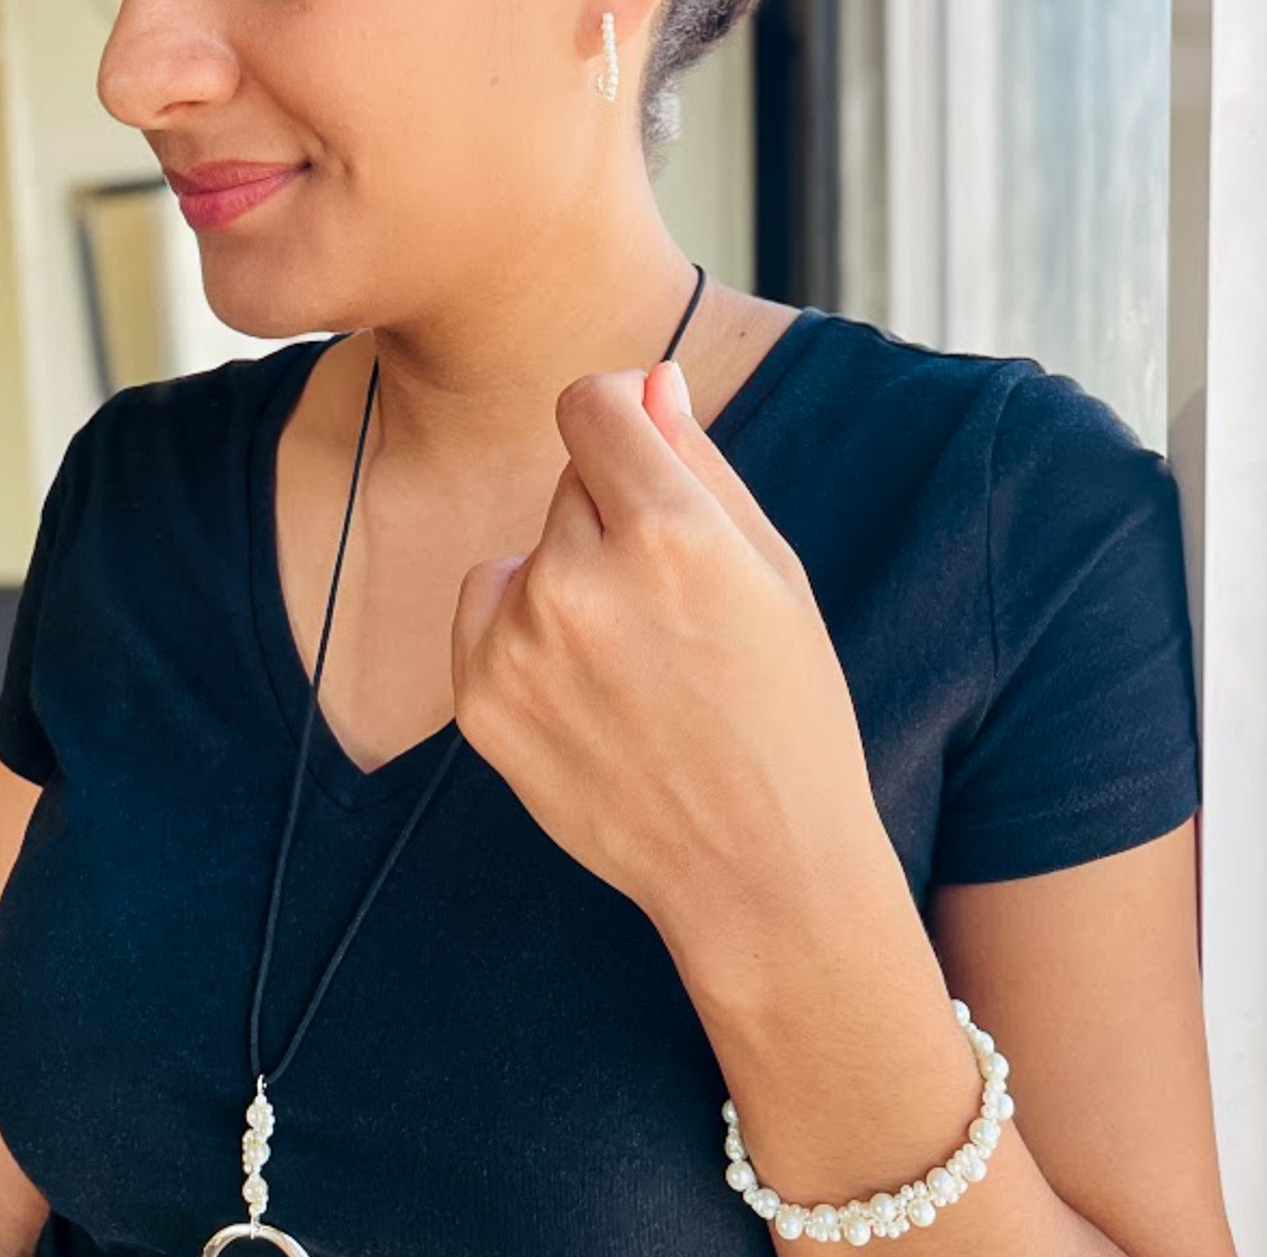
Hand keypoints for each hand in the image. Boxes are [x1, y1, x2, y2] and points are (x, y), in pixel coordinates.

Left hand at [450, 360, 888, 953]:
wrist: (756, 865)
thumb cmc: (787, 716)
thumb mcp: (775, 575)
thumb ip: (700, 465)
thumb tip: (649, 381)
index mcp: (672, 536)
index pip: (593, 405)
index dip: (620, 416)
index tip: (638, 445)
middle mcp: (580, 581)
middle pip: (568, 484)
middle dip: (613, 520)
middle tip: (672, 609)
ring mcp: (518, 647)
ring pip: (527, 554)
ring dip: (568, 581)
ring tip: (632, 667)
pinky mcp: (479, 702)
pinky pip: (486, 612)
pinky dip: (523, 634)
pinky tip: (585, 693)